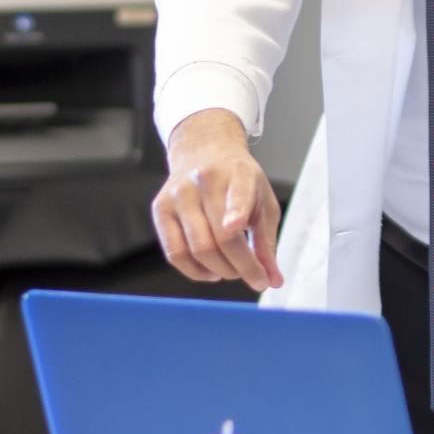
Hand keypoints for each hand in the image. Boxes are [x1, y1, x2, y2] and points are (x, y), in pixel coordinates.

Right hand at [151, 109, 284, 290]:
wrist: (204, 153)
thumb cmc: (239, 183)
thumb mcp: (263, 203)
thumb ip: (267, 242)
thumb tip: (273, 281)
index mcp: (238, 173)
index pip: (237, 194)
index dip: (235, 211)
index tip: (236, 226)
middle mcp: (203, 180)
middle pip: (221, 237)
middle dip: (242, 267)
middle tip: (254, 276)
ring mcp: (178, 194)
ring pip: (197, 249)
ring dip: (220, 271)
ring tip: (233, 271)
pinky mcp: (160, 209)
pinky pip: (175, 253)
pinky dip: (195, 272)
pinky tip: (211, 271)